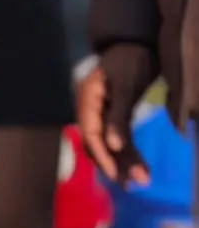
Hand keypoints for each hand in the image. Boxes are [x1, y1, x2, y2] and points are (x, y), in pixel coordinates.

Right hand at [76, 44, 157, 185]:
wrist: (138, 42)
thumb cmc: (130, 60)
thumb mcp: (125, 86)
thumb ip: (117, 115)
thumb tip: (111, 145)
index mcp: (87, 99)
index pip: (90, 133)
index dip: (102, 156)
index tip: (117, 176)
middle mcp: (91, 108)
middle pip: (98, 142)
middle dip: (115, 164)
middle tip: (133, 185)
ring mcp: (103, 112)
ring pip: (110, 142)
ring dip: (124, 161)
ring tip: (141, 180)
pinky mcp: (116, 114)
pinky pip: (119, 137)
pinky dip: (129, 152)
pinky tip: (138, 167)